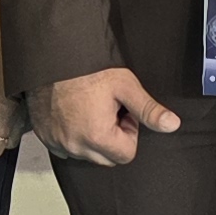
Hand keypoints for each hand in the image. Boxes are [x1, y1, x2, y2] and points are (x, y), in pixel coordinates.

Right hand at [35, 65, 182, 165]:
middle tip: (106, 110)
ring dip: (92, 138)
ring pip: (86, 154)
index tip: (122, 113)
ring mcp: (56, 142)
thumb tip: (171, 125)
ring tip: (89, 109)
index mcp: (97, 136)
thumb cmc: (86, 68)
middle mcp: (74, 145)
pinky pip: (65, 148)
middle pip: (107, 159)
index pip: (127, 155)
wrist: (53, 55)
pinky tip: (74, 114)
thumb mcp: (125, 85)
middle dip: (111, 138)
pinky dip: (72, 136)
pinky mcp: (44, 136)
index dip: (129, 133)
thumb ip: (149, 109)